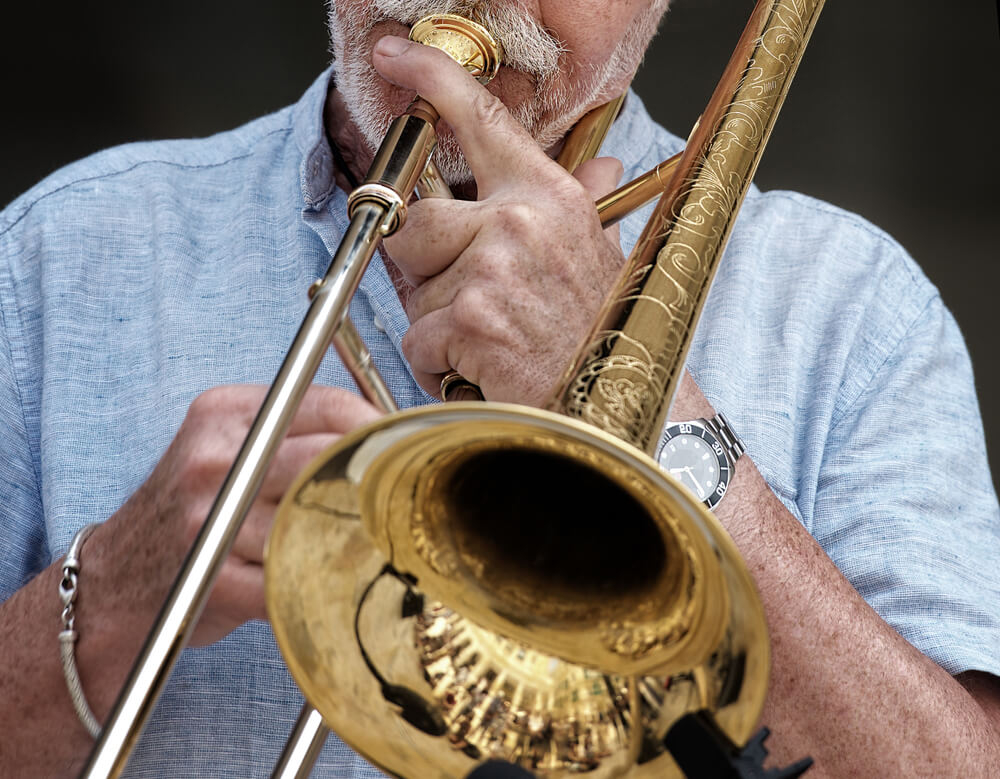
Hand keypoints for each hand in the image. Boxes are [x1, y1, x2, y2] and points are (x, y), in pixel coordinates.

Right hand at [99, 384, 379, 645]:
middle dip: (376, 476)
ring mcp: (212, 518)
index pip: (324, 404)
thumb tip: (383, 433)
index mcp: (223, 414)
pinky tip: (342, 576)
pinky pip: (297, 571)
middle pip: (329, 456)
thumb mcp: (226, 448)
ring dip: (359, 533)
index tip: (402, 446)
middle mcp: (214, 458)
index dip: (375, 426)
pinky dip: (328, 578)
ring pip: (319, 516)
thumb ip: (291, 433)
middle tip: (402, 493)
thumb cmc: (193, 513)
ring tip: (380, 539)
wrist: (113, 583)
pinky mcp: (215, 576)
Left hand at [373, 36, 625, 406]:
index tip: (396, 53)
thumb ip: (579, 204)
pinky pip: (417, 340)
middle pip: (413, 222)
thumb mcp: (594, 255)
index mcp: (549, 196)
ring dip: (439, 326)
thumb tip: (601, 164)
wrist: (621, 411)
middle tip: (464, 298)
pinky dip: (439, 366)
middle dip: (421, 267)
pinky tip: (484, 371)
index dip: (434, 77)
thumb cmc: (604, 336)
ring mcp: (493, 268)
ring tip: (494, 342)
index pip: (484, 120)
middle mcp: (520, 221)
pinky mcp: (472, 318)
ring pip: (413, 291)